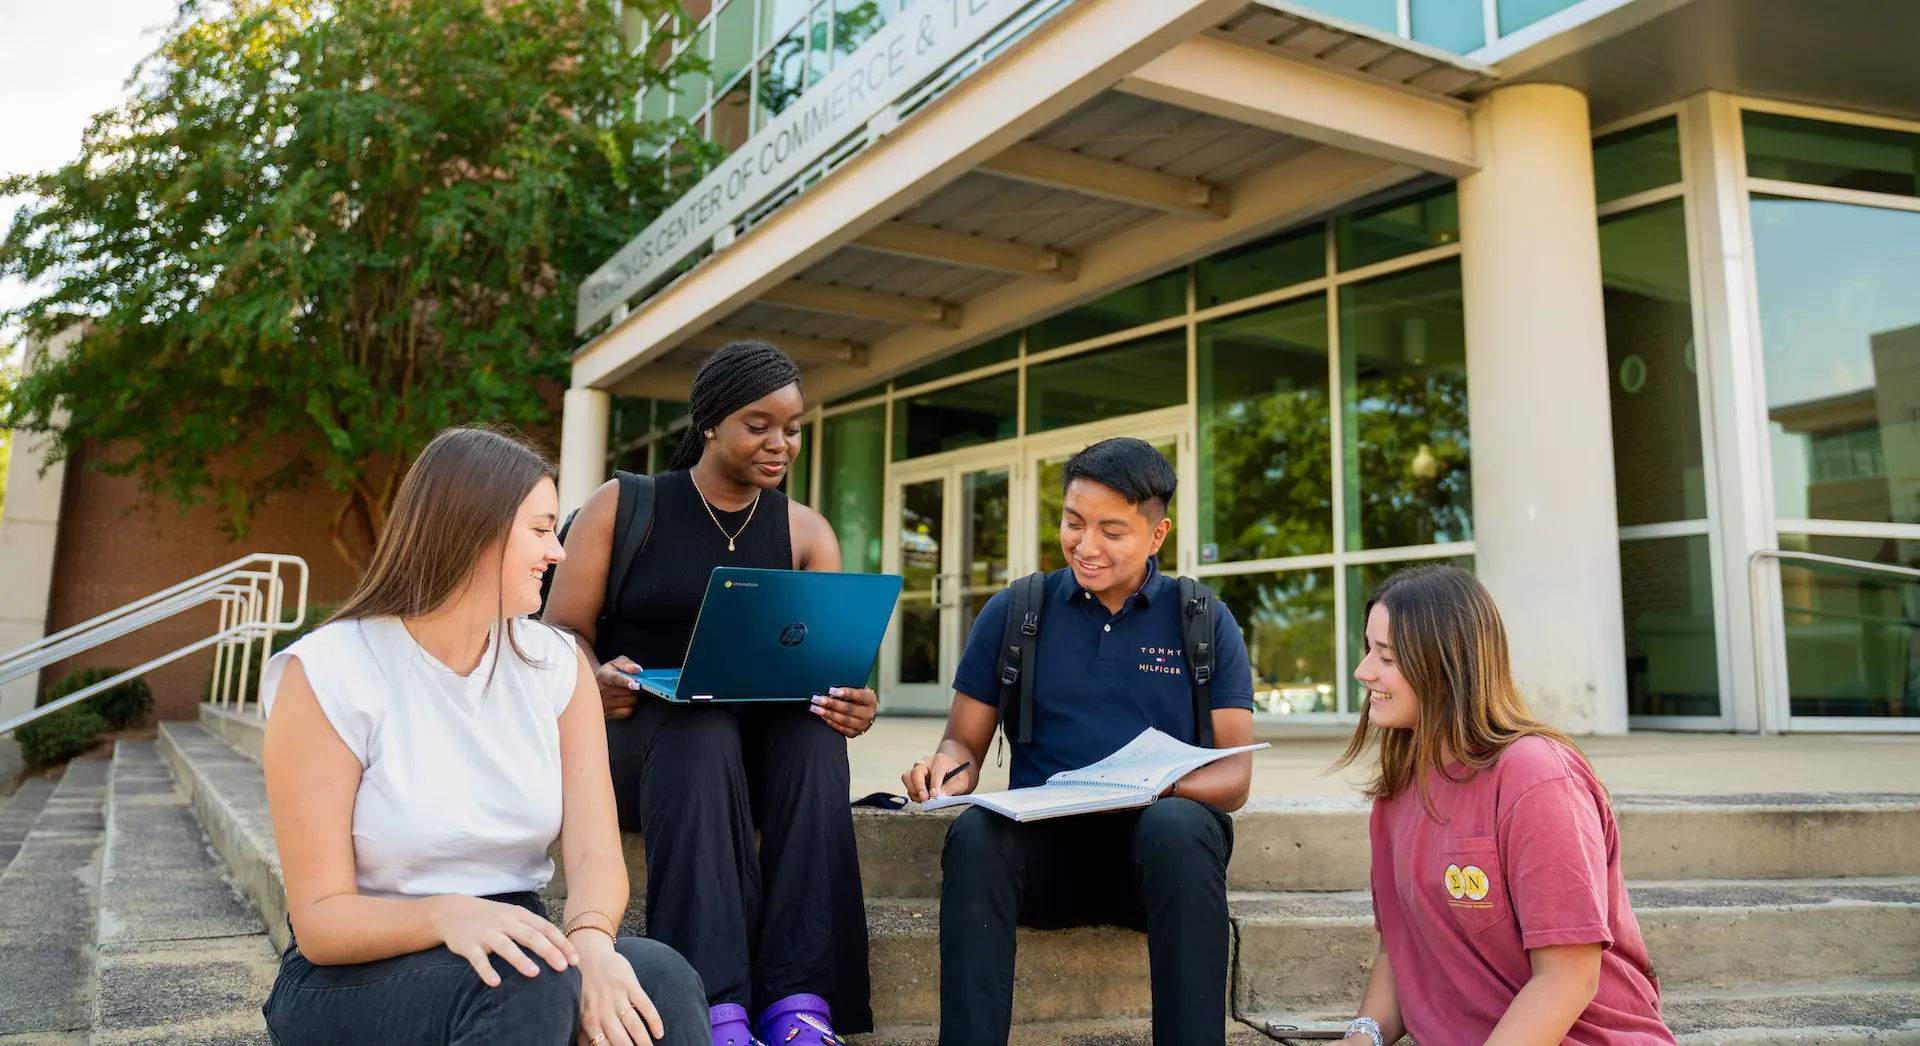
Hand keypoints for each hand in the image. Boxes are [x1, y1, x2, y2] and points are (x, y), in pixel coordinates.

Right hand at [427, 895, 576, 986]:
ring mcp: (486, 933)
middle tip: (563, 968)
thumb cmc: (490, 917)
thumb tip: (559, 947)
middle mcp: (505, 922)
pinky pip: (478, 960)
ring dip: (520, 959)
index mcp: (519, 915)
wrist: (452, 911)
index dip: (561, 943)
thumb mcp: (512, 916)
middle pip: (531, 936)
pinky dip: (487, 971)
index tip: (575, 959)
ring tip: (534, 973)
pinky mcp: (468, 945)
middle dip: (549, 951)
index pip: (545, 928)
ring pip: (506, 946)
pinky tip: (495, 983)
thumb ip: (532, 928)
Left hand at [575, 931, 664, 1045]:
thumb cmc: (583, 987)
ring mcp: (617, 997)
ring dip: (644, 1041)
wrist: (588, 954)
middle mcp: (603, 1010)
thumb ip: (582, 1033)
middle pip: (621, 1040)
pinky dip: (654, 1020)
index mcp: (588, 1020)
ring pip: (634, 1025)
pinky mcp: (629, 984)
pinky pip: (645, 1005)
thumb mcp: (578, 1011)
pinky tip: (659, 1033)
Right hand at [595, 656, 642, 719]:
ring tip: (627, 691)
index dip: (626, 682)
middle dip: (634, 688)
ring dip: (634, 696)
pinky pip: (629, 711)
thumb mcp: (616, 663)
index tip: (636, 685)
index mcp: (603, 676)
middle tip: (633, 684)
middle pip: (627, 691)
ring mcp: (605, 704)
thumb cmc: (609, 673)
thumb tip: (637, 669)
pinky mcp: (610, 714)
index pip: (615, 679)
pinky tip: (626, 700)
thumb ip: (627, 664)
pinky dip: (631, 706)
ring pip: (630, 701)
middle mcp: (602, 691)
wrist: (596, 686)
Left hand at [810, 686, 876, 737]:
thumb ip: (848, 686)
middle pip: (848, 709)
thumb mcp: (857, 688)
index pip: (858, 695)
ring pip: (844, 720)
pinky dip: (831, 722)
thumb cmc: (857, 696)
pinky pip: (842, 729)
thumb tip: (831, 686)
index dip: (845, 693)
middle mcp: (868, 713)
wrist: (865, 711)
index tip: (831, 690)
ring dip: (828, 714)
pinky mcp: (855, 733)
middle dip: (831, 704)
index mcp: (870, 699)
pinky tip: (823, 716)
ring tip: (816, 708)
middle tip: (817, 699)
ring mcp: (862, 725)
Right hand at [903, 751, 970, 801]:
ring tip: (924, 799)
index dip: (934, 784)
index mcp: (940, 760)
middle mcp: (926, 762)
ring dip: (913, 790)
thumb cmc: (957, 777)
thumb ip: (951, 788)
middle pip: (916, 772)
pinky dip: (913, 794)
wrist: (953, 776)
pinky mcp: (913, 778)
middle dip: (919, 786)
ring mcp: (918, 770)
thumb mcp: (960, 782)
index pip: (935, 772)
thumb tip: (940, 796)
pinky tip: (923, 798)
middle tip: (925, 798)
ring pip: (907, 777)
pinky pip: (908, 786)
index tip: (935, 795)